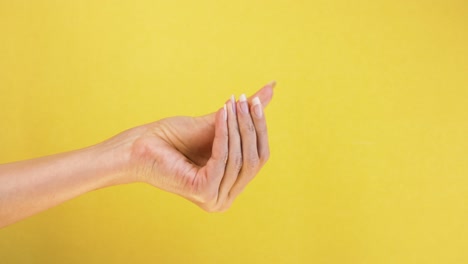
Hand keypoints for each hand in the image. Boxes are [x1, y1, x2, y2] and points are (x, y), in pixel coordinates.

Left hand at [121, 82, 274, 211]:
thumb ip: (244, 113)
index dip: (260, 129)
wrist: (140, 146)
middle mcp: (225, 198)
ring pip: (239, 158)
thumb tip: (272, 87)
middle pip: (253, 160)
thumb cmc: (174, 138)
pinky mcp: (204, 192)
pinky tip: (223, 112)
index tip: (256, 101)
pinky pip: (223, 158)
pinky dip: (224, 133)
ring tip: (234, 102)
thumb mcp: (217, 124)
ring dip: (237, 126)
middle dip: (250, 126)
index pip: (258, 158)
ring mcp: (216, 198)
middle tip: (247, 99)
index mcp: (230, 187)